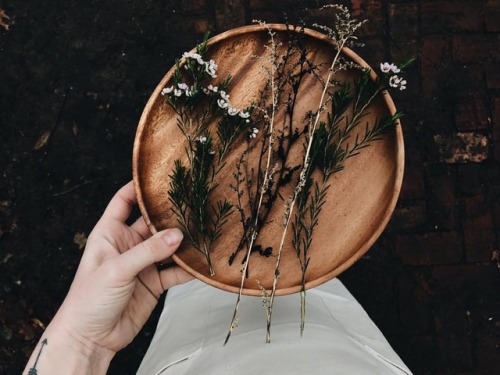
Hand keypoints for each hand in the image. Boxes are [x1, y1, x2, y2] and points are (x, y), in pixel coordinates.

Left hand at [24, 181, 192, 373]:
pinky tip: (200, 263)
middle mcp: (128, 244)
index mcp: (109, 233)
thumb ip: (147, 251)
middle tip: (192, 206)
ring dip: (183, 242)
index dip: (139, 188)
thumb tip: (177, 235)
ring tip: (202, 232)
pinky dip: (188, 268)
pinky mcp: (154, 282)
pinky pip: (175, 270)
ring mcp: (142, 263)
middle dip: (170, 216)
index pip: (123, 201)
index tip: (159, 178)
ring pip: (167, 246)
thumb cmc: (89, 300)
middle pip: (152, 223)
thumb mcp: (117, 270)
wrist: (92, 338)